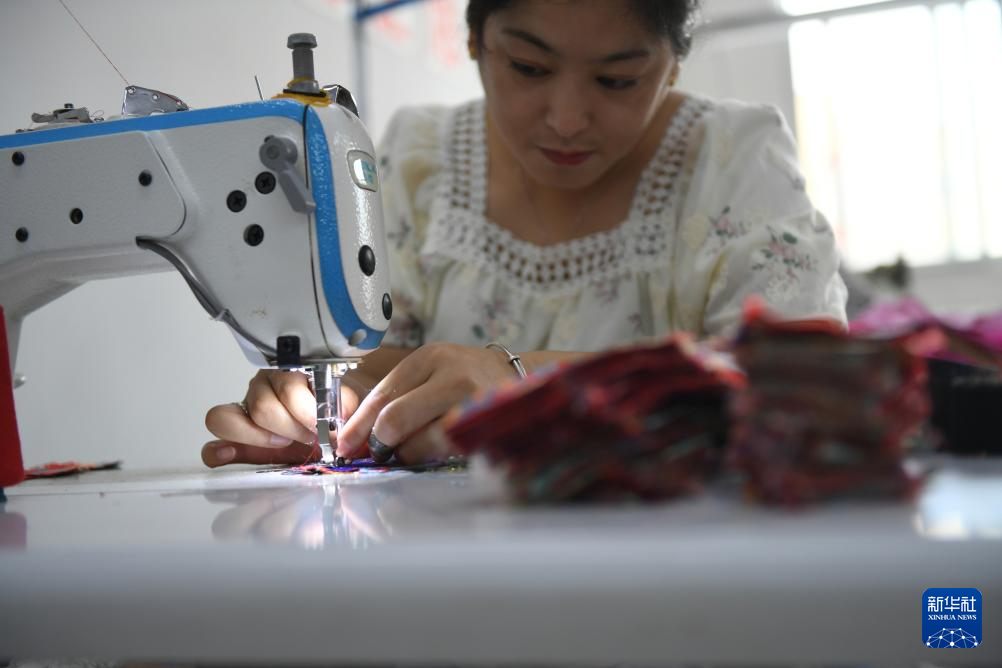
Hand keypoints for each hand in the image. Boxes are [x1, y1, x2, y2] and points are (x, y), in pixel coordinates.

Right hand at [201, 369, 365, 467]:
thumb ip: (345, 405)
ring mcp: (242, 413)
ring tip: (282, 444)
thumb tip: (340, 413)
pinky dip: (219, 452)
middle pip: (261, 407)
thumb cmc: (333, 417)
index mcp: (288, 374)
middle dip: (290, 428)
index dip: (304, 410)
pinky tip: (231, 454)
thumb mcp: (345, 407)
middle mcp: (261, 389)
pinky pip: (211, 446)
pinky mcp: (232, 442)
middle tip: (310, 437)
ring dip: (259, 437)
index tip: (319, 426)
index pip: (287, 385)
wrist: (329, 434)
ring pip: (227, 418)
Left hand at [337, 342, 517, 463]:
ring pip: (419, 442)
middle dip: (378, 442)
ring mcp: (473, 402)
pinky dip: (431, 457)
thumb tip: (354, 434)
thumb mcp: (431, 373)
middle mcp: (452, 375)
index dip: (357, 425)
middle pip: (395, 419)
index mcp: (431, 357)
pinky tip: (433, 451)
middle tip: (378, 451)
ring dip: (407, 454)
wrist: (520, 380)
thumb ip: (396, 397)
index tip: (344, 445)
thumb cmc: (466, 380)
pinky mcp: (487, 428)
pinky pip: (445, 453)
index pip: (382, 394)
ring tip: (414, 448)